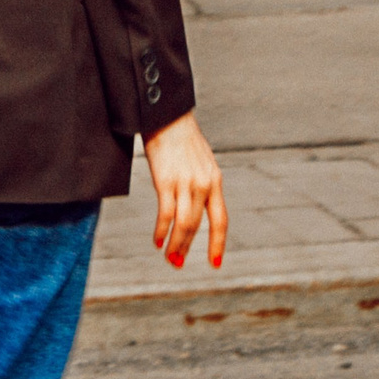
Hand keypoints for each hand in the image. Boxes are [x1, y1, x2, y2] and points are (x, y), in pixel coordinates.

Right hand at [143, 112, 226, 270]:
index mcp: (215, 181)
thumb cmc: (181, 137)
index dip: (218, 244)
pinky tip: (157, 239)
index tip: (215, 263)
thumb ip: (202, 182)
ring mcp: (185, 183)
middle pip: (198, 226)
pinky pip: (166, 214)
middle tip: (177, 263)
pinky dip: (162, 230)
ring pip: (184, 225)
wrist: (167, 116)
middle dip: (188, 248)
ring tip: (168, 257)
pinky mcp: (166, 180)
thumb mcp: (201, 161)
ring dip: (176, 244)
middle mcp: (204, 184)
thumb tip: (198, 201)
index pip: (221, 220)